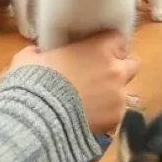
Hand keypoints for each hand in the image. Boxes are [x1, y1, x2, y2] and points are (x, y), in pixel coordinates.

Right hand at [10, 31, 140, 135]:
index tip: (97, 54)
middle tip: (100, 79)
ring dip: (112, 96)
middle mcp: (115, 69)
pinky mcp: (115, 119)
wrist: (36, 121)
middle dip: (119, 69)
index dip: (108, 47)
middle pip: (131, 64)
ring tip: (91, 106)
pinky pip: (115, 115)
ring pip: (125, 92)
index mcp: (100, 48)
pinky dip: (105, 117)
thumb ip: (42, 52)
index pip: (118, 39)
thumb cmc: (33, 83)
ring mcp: (118, 95)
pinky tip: (88, 121)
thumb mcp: (30, 58)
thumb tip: (38, 53)